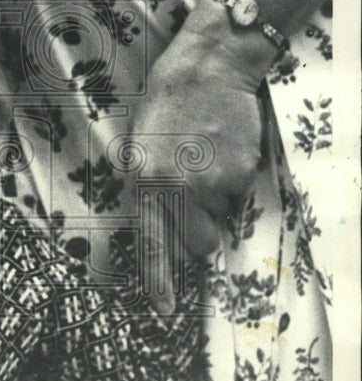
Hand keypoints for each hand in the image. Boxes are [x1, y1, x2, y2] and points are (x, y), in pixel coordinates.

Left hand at [131, 29, 265, 312]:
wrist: (207, 69)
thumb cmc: (167, 108)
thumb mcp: (141, 150)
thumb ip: (150, 191)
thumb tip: (170, 231)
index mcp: (144, 184)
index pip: (154, 246)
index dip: (160, 282)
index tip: (165, 311)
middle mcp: (175, 190)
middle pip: (198, 244)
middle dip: (199, 231)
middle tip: (196, 198)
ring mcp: (210, 183)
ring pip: (220, 218)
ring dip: (215, 202)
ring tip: (205, 160)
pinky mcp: (239, 173)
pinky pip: (238, 195)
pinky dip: (232, 181)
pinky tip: (222, 150)